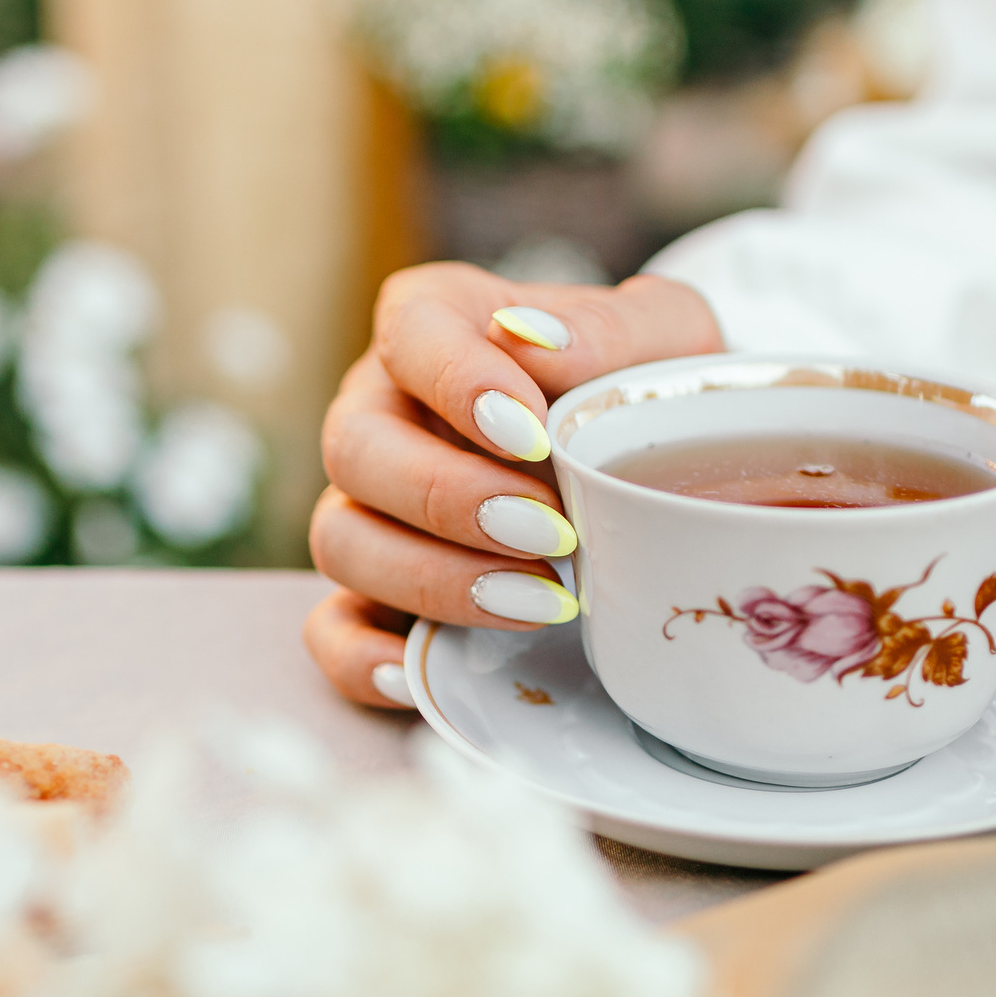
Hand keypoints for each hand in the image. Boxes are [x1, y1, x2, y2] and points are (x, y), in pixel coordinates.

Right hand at [304, 264, 722, 706]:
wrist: (663, 470)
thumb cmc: (647, 390)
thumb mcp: (666, 340)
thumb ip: (610, 328)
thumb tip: (532, 339)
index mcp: (438, 326)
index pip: (408, 332)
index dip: (458, 381)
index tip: (534, 432)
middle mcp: (383, 411)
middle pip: (353, 449)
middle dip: (448, 499)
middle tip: (551, 534)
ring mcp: (370, 506)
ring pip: (339, 541)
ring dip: (431, 580)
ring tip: (540, 601)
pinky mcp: (376, 593)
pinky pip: (330, 632)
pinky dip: (362, 658)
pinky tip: (425, 669)